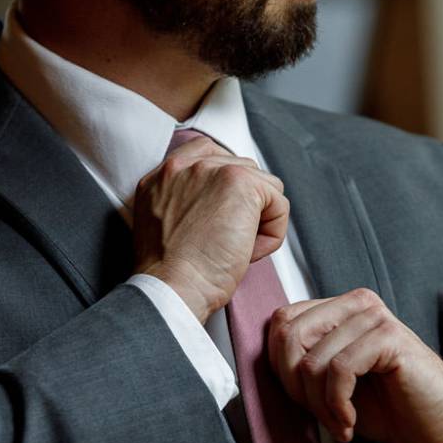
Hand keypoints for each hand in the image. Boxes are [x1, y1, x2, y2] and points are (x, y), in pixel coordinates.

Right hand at [131, 136, 289, 321]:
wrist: (171, 289)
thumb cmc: (170, 276)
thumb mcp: (165, 227)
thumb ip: (186, 204)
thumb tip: (225, 207)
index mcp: (163, 176)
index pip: (207, 153)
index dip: (227, 183)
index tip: (225, 215)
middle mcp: (185, 166)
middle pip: (243, 170)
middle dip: (245, 208)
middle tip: (225, 243)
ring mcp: (213, 170)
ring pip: (265, 188)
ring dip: (259, 222)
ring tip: (234, 249)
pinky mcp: (242, 184)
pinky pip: (279, 204)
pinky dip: (272, 235)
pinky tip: (247, 252)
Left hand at [267, 288, 442, 442]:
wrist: (434, 426)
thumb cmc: (385, 406)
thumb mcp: (329, 384)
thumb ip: (302, 364)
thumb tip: (269, 363)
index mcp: (337, 309)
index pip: (281, 324)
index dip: (282, 370)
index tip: (305, 402)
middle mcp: (355, 304)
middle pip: (289, 337)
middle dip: (297, 388)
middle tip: (322, 415)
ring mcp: (373, 316)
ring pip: (313, 359)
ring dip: (320, 405)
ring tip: (340, 422)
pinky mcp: (389, 337)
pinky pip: (339, 369)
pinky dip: (338, 403)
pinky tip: (350, 421)